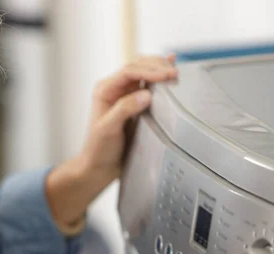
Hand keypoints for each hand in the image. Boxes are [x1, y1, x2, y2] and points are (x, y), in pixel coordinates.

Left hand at [45, 55, 177, 229]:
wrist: (99, 166)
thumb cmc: (98, 149)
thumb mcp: (107, 129)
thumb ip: (124, 110)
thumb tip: (146, 94)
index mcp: (104, 90)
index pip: (128, 71)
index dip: (149, 70)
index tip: (166, 76)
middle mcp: (114, 89)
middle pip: (138, 67)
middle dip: (157, 67)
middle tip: (174, 74)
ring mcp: (125, 95)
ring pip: (145, 72)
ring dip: (160, 69)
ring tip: (175, 72)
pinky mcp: (135, 103)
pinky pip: (149, 84)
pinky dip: (159, 75)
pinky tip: (170, 66)